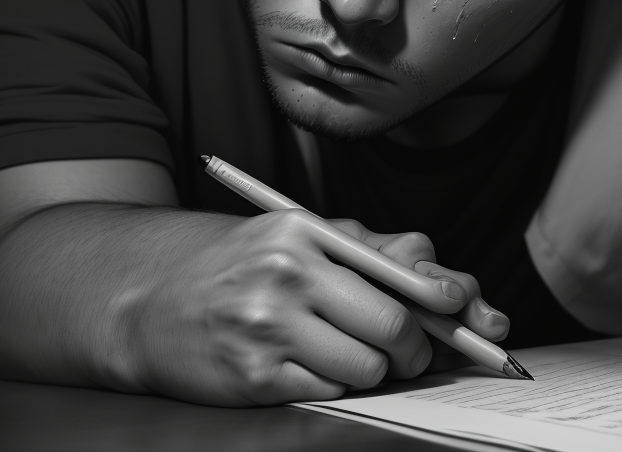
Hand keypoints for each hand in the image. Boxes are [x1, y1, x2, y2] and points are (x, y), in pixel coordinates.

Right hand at [119, 209, 504, 405]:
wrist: (152, 297)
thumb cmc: (245, 263)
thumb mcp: (304, 237)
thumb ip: (375, 251)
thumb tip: (450, 286)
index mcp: (307, 229)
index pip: (399, 267)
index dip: (446, 295)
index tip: (470, 310)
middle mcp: (288, 272)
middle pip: (393, 326)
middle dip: (416, 348)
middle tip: (411, 350)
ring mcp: (268, 326)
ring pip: (368, 367)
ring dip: (374, 369)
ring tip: (347, 352)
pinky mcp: (254, 376)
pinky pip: (329, 392)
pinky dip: (334, 385)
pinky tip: (307, 364)